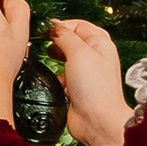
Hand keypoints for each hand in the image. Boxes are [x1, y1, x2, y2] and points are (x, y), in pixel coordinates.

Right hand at [49, 18, 131, 145]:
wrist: (97, 120)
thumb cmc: (96, 88)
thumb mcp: (79, 53)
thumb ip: (65, 36)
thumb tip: (54, 27)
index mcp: (100, 43)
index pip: (79, 25)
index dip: (62, 25)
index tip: (46, 30)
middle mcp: (95, 57)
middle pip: (73, 40)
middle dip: (57, 40)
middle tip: (45, 42)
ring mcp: (86, 73)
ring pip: (66, 58)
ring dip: (56, 57)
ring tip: (48, 57)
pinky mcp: (77, 88)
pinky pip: (63, 76)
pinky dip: (56, 76)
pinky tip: (54, 79)